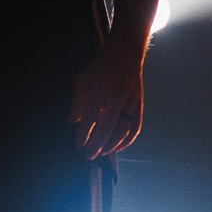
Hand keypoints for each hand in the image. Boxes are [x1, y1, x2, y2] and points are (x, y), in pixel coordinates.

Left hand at [69, 43, 144, 160]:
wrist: (124, 54)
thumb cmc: (101, 68)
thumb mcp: (83, 80)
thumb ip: (77, 102)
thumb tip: (73, 123)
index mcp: (100, 90)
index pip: (90, 118)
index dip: (84, 134)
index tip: (79, 145)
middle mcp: (116, 97)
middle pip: (107, 127)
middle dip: (97, 145)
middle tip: (89, 156)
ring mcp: (130, 102)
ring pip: (123, 130)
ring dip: (112, 145)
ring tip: (102, 152)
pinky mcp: (139, 105)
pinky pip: (135, 128)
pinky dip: (127, 141)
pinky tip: (117, 147)